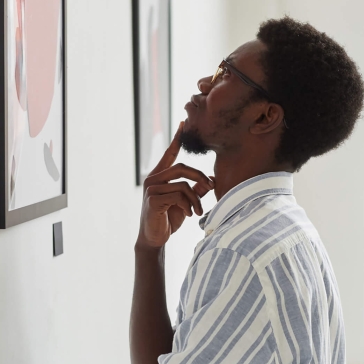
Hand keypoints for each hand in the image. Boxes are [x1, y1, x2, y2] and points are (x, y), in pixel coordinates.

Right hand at [137, 122, 213, 248]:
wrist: (154, 238)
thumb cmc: (168, 219)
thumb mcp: (185, 203)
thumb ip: (196, 190)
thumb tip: (211, 180)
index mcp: (160, 177)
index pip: (169, 154)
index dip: (177, 139)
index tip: (183, 124)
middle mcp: (153, 179)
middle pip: (182, 167)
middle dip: (200, 176)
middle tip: (211, 186)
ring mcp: (151, 188)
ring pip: (183, 185)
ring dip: (195, 199)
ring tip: (197, 211)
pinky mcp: (153, 199)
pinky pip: (179, 196)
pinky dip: (188, 206)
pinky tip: (187, 215)